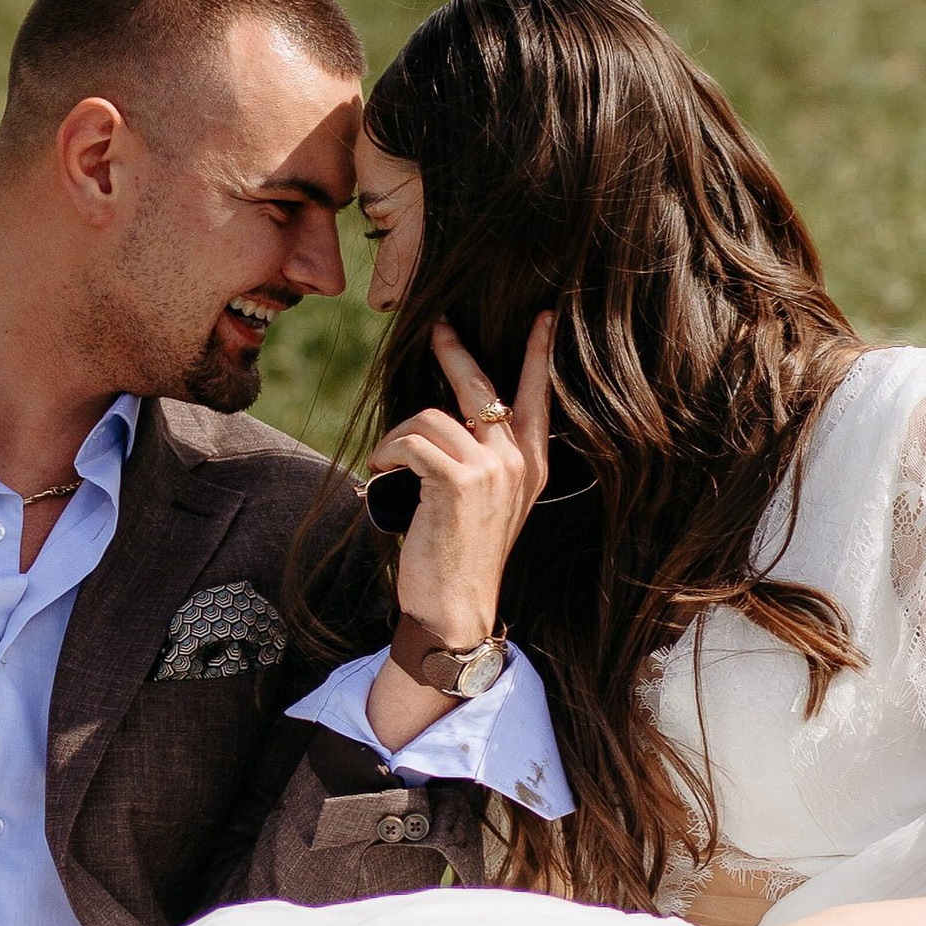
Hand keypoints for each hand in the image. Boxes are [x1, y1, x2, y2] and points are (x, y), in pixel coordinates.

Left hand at [373, 312, 554, 648]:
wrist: (455, 608)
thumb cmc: (462, 557)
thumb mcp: (489, 504)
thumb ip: (485, 461)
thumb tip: (449, 416)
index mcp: (531, 465)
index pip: (539, 395)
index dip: (539, 352)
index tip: (543, 316)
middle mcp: (517, 462)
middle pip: (482, 385)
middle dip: (454, 351)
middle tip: (438, 327)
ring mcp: (491, 470)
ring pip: (431, 416)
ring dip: (398, 434)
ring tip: (388, 460)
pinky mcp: (458, 482)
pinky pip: (412, 440)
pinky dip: (389, 450)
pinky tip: (381, 468)